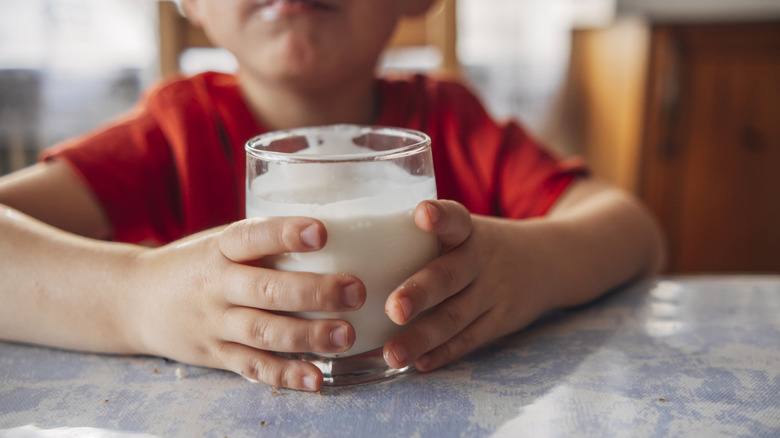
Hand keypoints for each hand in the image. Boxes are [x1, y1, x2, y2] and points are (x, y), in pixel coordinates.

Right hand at [128, 217, 365, 390]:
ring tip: (346, 335)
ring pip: (263, 332)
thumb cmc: (197, 263)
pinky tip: (316, 378)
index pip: (251, 235)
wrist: (135, 299)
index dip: (285, 234)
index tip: (321, 231)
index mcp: (219, 248)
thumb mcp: (219, 242)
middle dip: (314, 291)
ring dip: (308, 336)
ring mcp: (214, 323)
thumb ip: (264, 242)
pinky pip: (253, 367)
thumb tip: (338, 231)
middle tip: (354, 291)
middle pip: (265, 289)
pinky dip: (285, 375)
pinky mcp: (216, 355)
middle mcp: (215, 285)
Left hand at [382, 200, 552, 371]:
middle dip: (421, 292)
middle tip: (393, 307)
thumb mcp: (463, 228)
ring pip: (457, 317)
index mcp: (468, 231)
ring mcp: (494, 293)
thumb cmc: (480, 244)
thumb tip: (340, 246)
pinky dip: (444, 353)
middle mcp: (481, 260)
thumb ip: (419, 236)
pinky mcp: (500, 322)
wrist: (549, 262)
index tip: (422, 214)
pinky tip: (417, 363)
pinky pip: (470, 340)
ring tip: (392, 353)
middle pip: (450, 275)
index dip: (440, 217)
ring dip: (423, 337)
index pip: (456, 218)